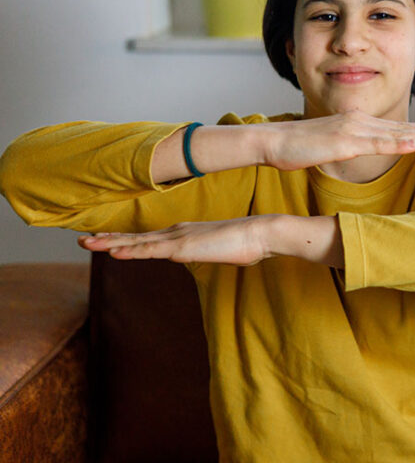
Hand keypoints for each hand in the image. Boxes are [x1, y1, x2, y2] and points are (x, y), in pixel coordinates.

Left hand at [78, 216, 276, 265]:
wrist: (261, 232)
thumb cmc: (247, 242)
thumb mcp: (220, 249)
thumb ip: (206, 251)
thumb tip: (204, 254)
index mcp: (183, 233)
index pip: (147, 238)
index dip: (124, 239)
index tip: (104, 241)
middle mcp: (176, 232)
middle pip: (135, 237)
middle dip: (107, 239)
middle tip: (82, 240)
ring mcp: (178, 239)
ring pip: (136, 242)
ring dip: (109, 243)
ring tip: (86, 244)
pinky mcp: (183, 247)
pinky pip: (150, 251)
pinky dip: (130, 251)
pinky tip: (113, 253)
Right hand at [258, 111, 414, 170]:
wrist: (273, 141)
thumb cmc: (296, 147)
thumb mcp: (329, 146)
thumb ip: (347, 146)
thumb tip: (357, 151)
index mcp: (357, 122)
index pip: (395, 127)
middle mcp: (360, 122)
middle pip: (403, 128)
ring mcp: (354, 130)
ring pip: (396, 134)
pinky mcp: (346, 141)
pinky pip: (377, 144)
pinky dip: (399, 144)